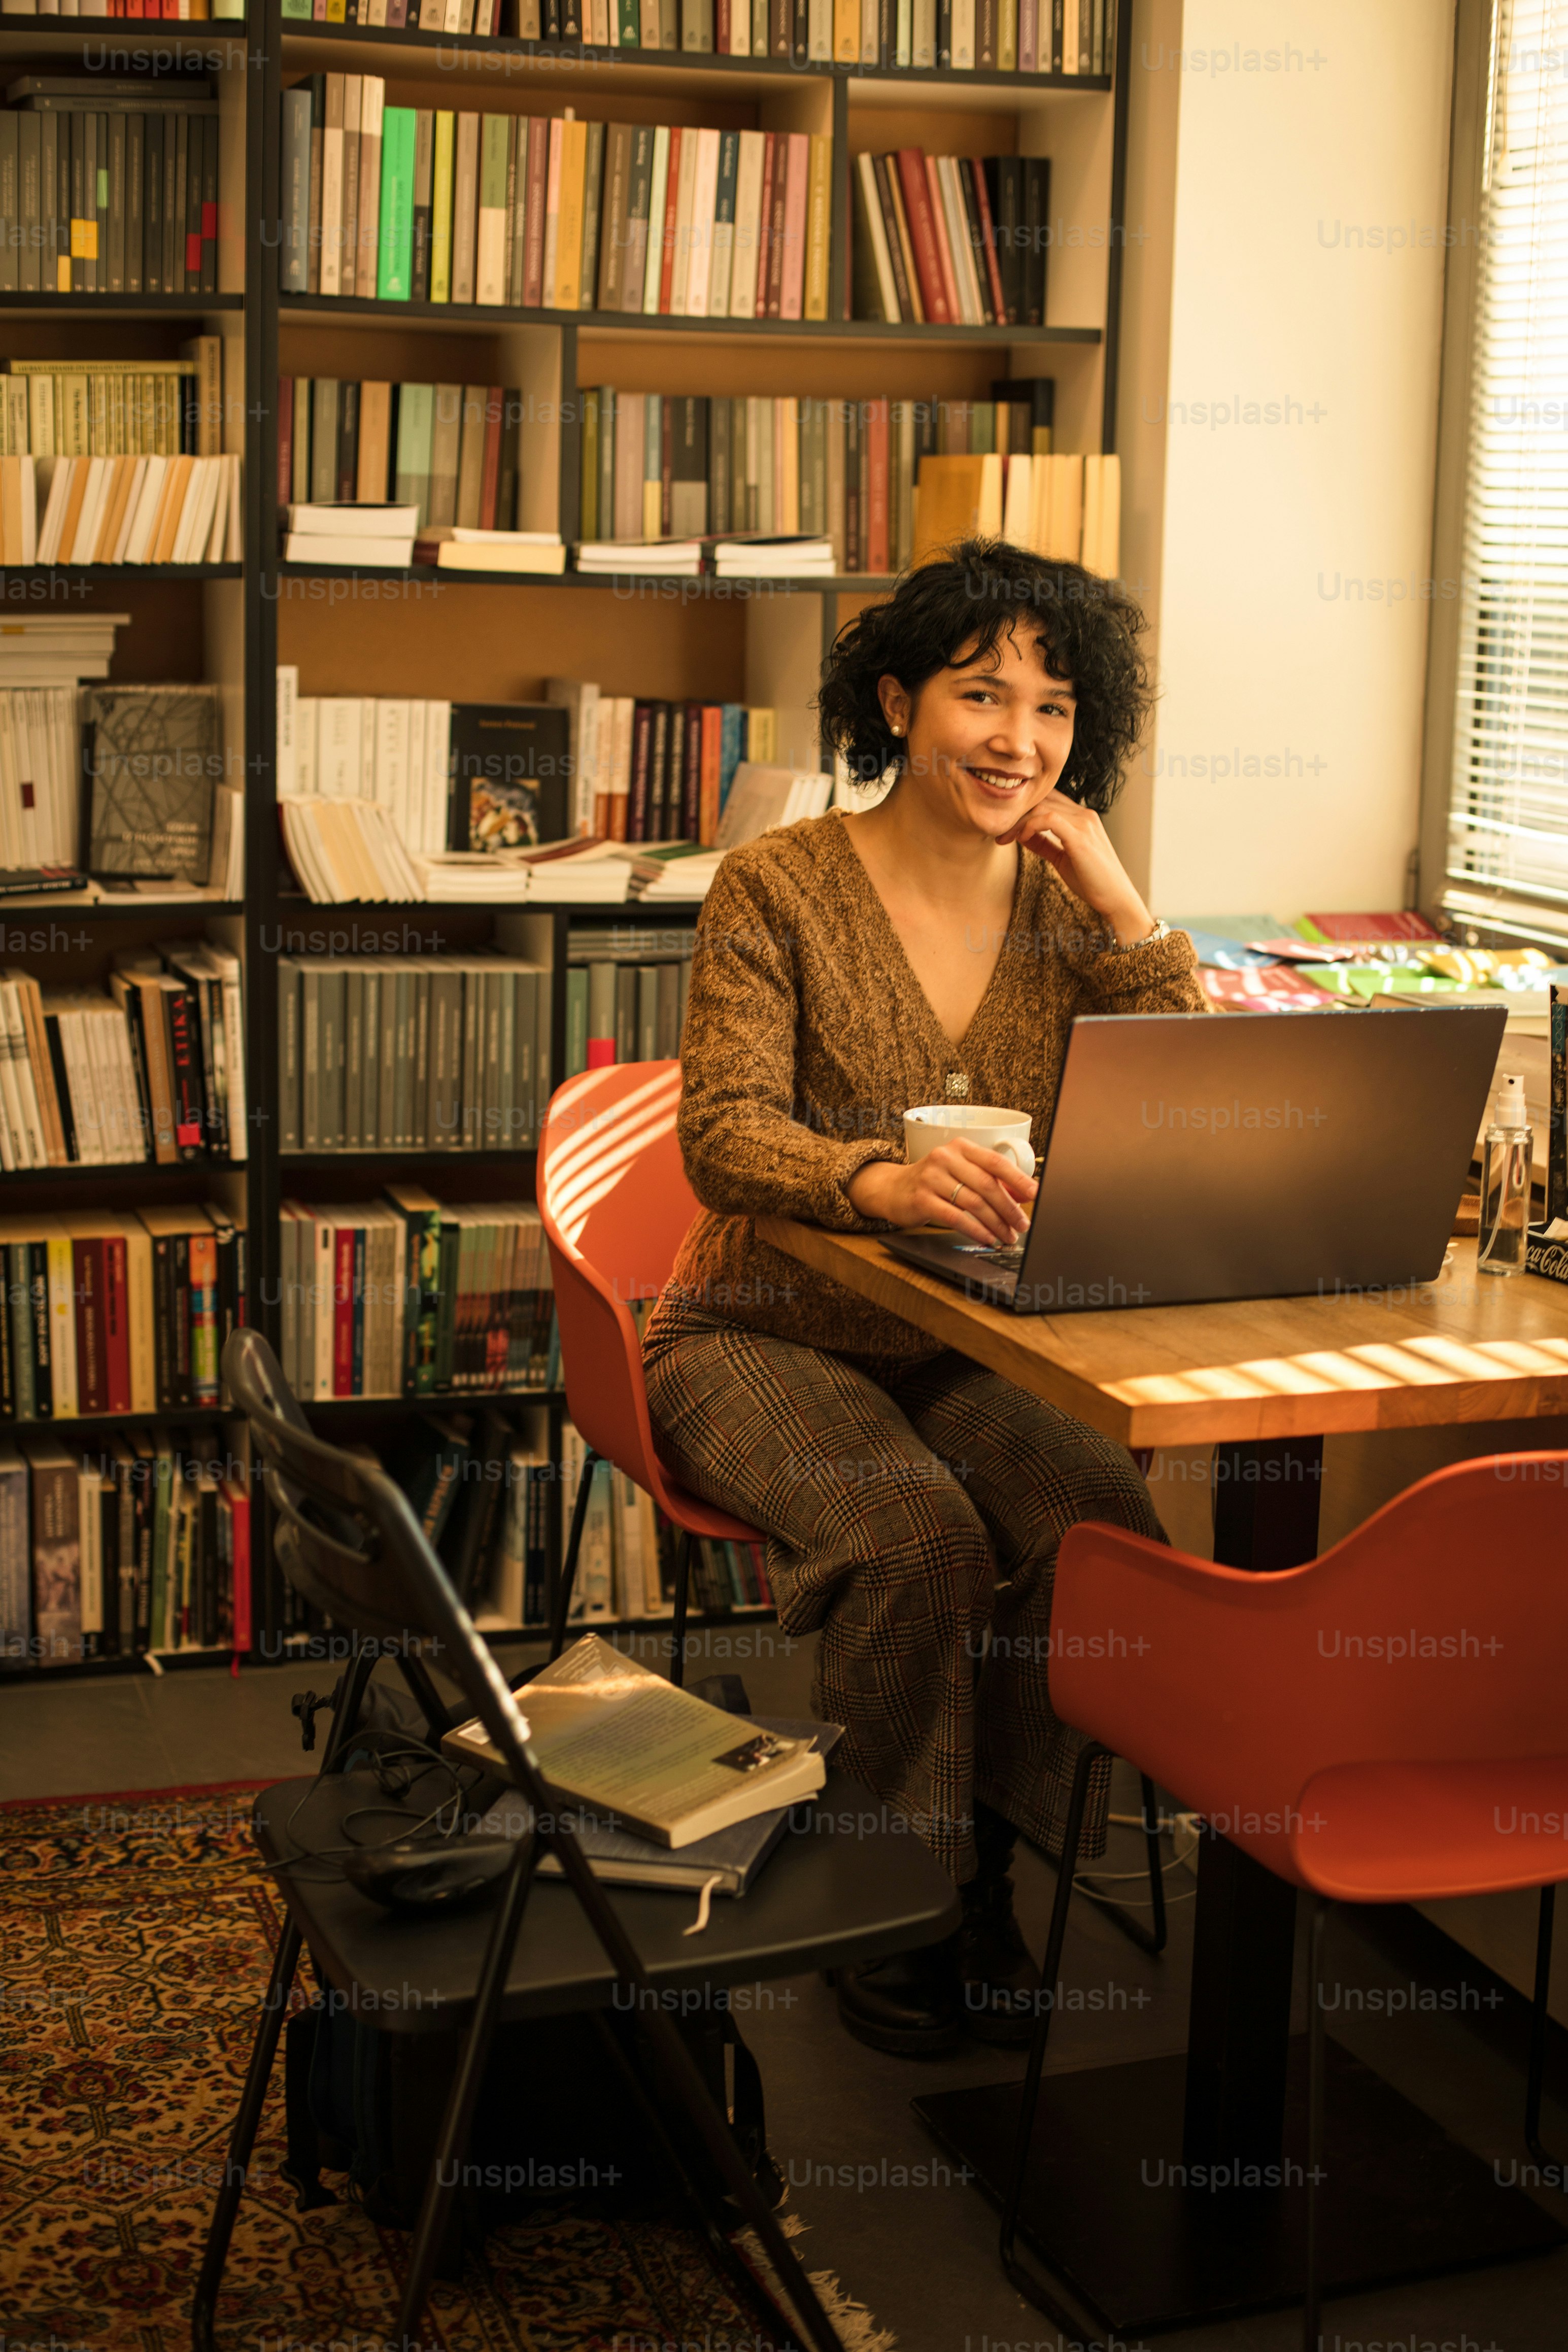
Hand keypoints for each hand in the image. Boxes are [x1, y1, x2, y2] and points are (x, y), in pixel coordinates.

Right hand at [847, 1143, 1035, 1247]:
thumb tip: (1023, 1193)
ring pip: (973, 1203)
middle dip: (1009, 1208)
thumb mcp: (961, 1172)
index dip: (1018, 1179)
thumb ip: (989, 1179)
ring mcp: (931, 1178)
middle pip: (987, 1184)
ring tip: (1007, 1236)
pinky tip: (987, 1238)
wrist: (893, 1188)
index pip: (995, 1161)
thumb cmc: (934, 1181)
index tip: (1035, 1194)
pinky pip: (956, 1218)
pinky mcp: (922, 1199)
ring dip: (995, 1223)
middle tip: (1023, 1224)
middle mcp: (945, 1158)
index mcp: (960, 1147)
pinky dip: (976, 1231)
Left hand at [995, 785, 1154, 945]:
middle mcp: (1084, 814)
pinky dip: (1030, 825)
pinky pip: (1049, 819)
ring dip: (1018, 821)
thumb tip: (1020, 834)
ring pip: (1042, 807)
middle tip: (999, 833)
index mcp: (1081, 817)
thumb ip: (1043, 844)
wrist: (1116, 898)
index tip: (1006, 829)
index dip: (1024, 810)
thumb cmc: (1092, 881)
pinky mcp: (1081, 836)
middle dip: (1016, 815)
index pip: (1047, 799)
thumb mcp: (1061, 859)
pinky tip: (1021, 838)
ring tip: (1005, 837)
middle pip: (1042, 800)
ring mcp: (1084, 823)